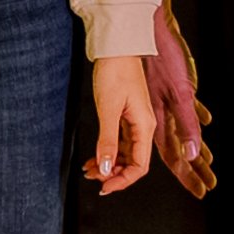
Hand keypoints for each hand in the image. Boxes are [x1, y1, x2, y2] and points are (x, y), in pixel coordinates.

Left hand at [88, 54, 155, 194]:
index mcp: (145, 126)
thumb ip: (108, 141)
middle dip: (113, 173)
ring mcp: (135, 121)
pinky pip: (119, 141)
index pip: (140, 166)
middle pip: (133, 162)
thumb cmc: (115, 72)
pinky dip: (107, 151)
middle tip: (92, 176)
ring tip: (89, 168)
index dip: (123, 180)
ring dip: (109, 164)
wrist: (117, 47)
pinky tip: (94, 156)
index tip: (104, 186)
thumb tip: (107, 169)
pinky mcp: (126, 115)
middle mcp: (143, 126)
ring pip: (125, 153)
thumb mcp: (108, 109)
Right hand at [146, 16, 215, 193]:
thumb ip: (186, 126)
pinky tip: (206, 120)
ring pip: (181, 132)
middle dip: (193, 169)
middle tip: (207, 185)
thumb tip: (192, 154)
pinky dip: (197, 117)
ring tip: (209, 162)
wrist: (146, 28)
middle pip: (179, 149)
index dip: (187, 176)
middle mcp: (160, 115)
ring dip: (196, 148)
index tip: (200, 192)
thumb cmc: (161, 57)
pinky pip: (187, 108)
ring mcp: (164, 101)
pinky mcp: (172, 85)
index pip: (175, 158)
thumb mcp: (181, 94)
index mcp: (158, 121)